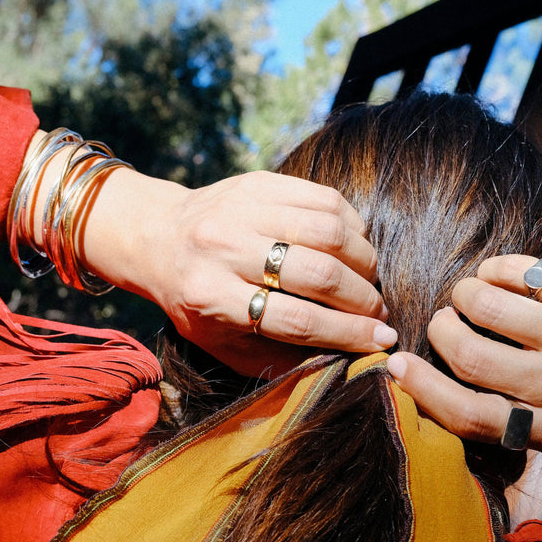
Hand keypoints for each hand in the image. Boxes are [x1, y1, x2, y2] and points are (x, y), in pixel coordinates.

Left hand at [84, 168, 395, 375]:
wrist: (159, 237)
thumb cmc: (197, 303)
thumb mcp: (223, 344)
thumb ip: (278, 357)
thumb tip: (346, 360)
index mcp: (211, 297)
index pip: (296, 319)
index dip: (348, 332)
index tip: (382, 340)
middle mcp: (224, 247)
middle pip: (317, 274)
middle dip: (362, 299)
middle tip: (379, 313)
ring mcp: (242, 208)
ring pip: (328, 231)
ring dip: (363, 260)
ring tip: (368, 280)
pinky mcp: (258, 181)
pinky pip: (325, 198)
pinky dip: (352, 225)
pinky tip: (354, 246)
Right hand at [386, 255, 541, 452]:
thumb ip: (498, 414)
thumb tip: (414, 387)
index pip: (470, 415)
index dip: (423, 389)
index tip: (396, 367)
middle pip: (471, 358)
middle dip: (442, 333)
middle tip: (442, 322)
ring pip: (488, 307)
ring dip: (464, 296)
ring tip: (468, 297)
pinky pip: (517, 271)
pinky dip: (494, 271)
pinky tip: (498, 278)